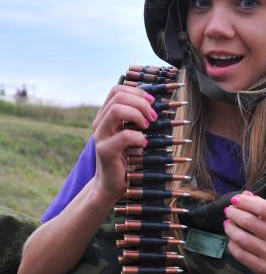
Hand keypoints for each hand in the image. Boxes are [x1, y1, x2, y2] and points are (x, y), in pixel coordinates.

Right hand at [92, 83, 157, 201]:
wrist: (111, 184)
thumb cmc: (126, 158)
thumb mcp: (133, 133)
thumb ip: (138, 118)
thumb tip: (157, 103)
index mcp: (105, 115)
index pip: (117, 90)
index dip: (137, 92)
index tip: (152, 103)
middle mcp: (100, 122)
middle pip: (118, 96)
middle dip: (141, 103)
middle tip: (153, 117)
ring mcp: (100, 135)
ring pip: (117, 110)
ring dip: (138, 115)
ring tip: (147, 127)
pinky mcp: (104, 150)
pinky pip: (124, 136)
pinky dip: (138, 137)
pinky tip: (144, 143)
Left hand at [223, 191, 265, 273]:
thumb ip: (262, 205)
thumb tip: (245, 194)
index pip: (263, 207)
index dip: (245, 202)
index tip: (234, 200)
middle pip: (249, 222)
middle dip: (234, 214)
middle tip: (228, 211)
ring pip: (242, 239)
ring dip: (230, 229)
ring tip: (227, 224)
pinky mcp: (263, 268)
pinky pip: (240, 254)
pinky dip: (232, 245)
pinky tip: (231, 239)